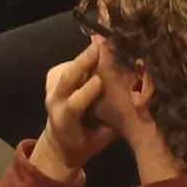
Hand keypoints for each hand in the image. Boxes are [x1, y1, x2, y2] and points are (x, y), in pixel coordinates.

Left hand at [32, 45, 113, 177]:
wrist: (59, 141)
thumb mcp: (100, 139)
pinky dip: (83, 58)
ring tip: (105, 44)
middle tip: (101, 47)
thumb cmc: (86, 142)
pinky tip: (98, 51)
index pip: (74, 104)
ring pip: (67, 68)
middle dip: (83, 62)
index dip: (86, 92)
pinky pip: (67, 64)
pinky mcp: (52, 77)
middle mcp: (55, 101)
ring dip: (85, 56)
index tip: (100, 80)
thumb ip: (112, 124)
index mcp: (66, 121)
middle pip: (67, 78)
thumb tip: (135, 106)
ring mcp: (51, 88)